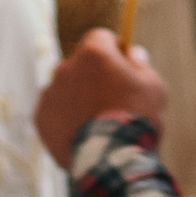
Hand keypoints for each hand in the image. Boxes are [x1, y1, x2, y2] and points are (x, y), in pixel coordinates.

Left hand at [36, 29, 166, 165]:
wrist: (112, 159)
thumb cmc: (138, 120)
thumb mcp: (154, 87)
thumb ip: (141, 65)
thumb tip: (132, 53)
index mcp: (93, 53)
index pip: (100, 36)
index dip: (112, 48)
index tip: (121, 62)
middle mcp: (66, 67)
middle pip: (80, 63)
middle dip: (94, 75)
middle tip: (111, 99)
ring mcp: (50, 93)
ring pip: (66, 88)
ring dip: (79, 97)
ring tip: (98, 122)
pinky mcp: (41, 117)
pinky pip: (55, 111)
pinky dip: (66, 118)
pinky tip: (83, 134)